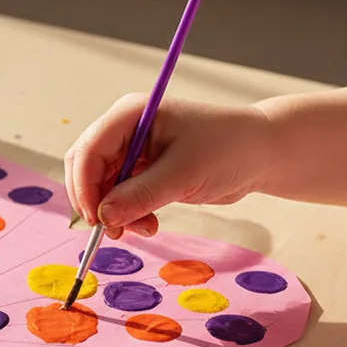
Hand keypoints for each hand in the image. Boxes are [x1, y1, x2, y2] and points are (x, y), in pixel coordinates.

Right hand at [63, 96, 273, 237]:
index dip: (85, 186)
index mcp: (130, 115)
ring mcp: (132, 150)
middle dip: (96, 201)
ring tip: (144, 228)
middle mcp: (125, 129)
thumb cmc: (229, 149)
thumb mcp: (184, 174)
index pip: (88, 150)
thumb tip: (104, 217)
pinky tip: (149, 223)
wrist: (261, 153)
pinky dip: (127, 213)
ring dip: (114, 211)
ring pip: (101, 186)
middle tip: (115, 231)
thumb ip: (141, 195)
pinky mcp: (142, 170)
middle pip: (86, 168)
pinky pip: (119, 195)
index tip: (97, 219)